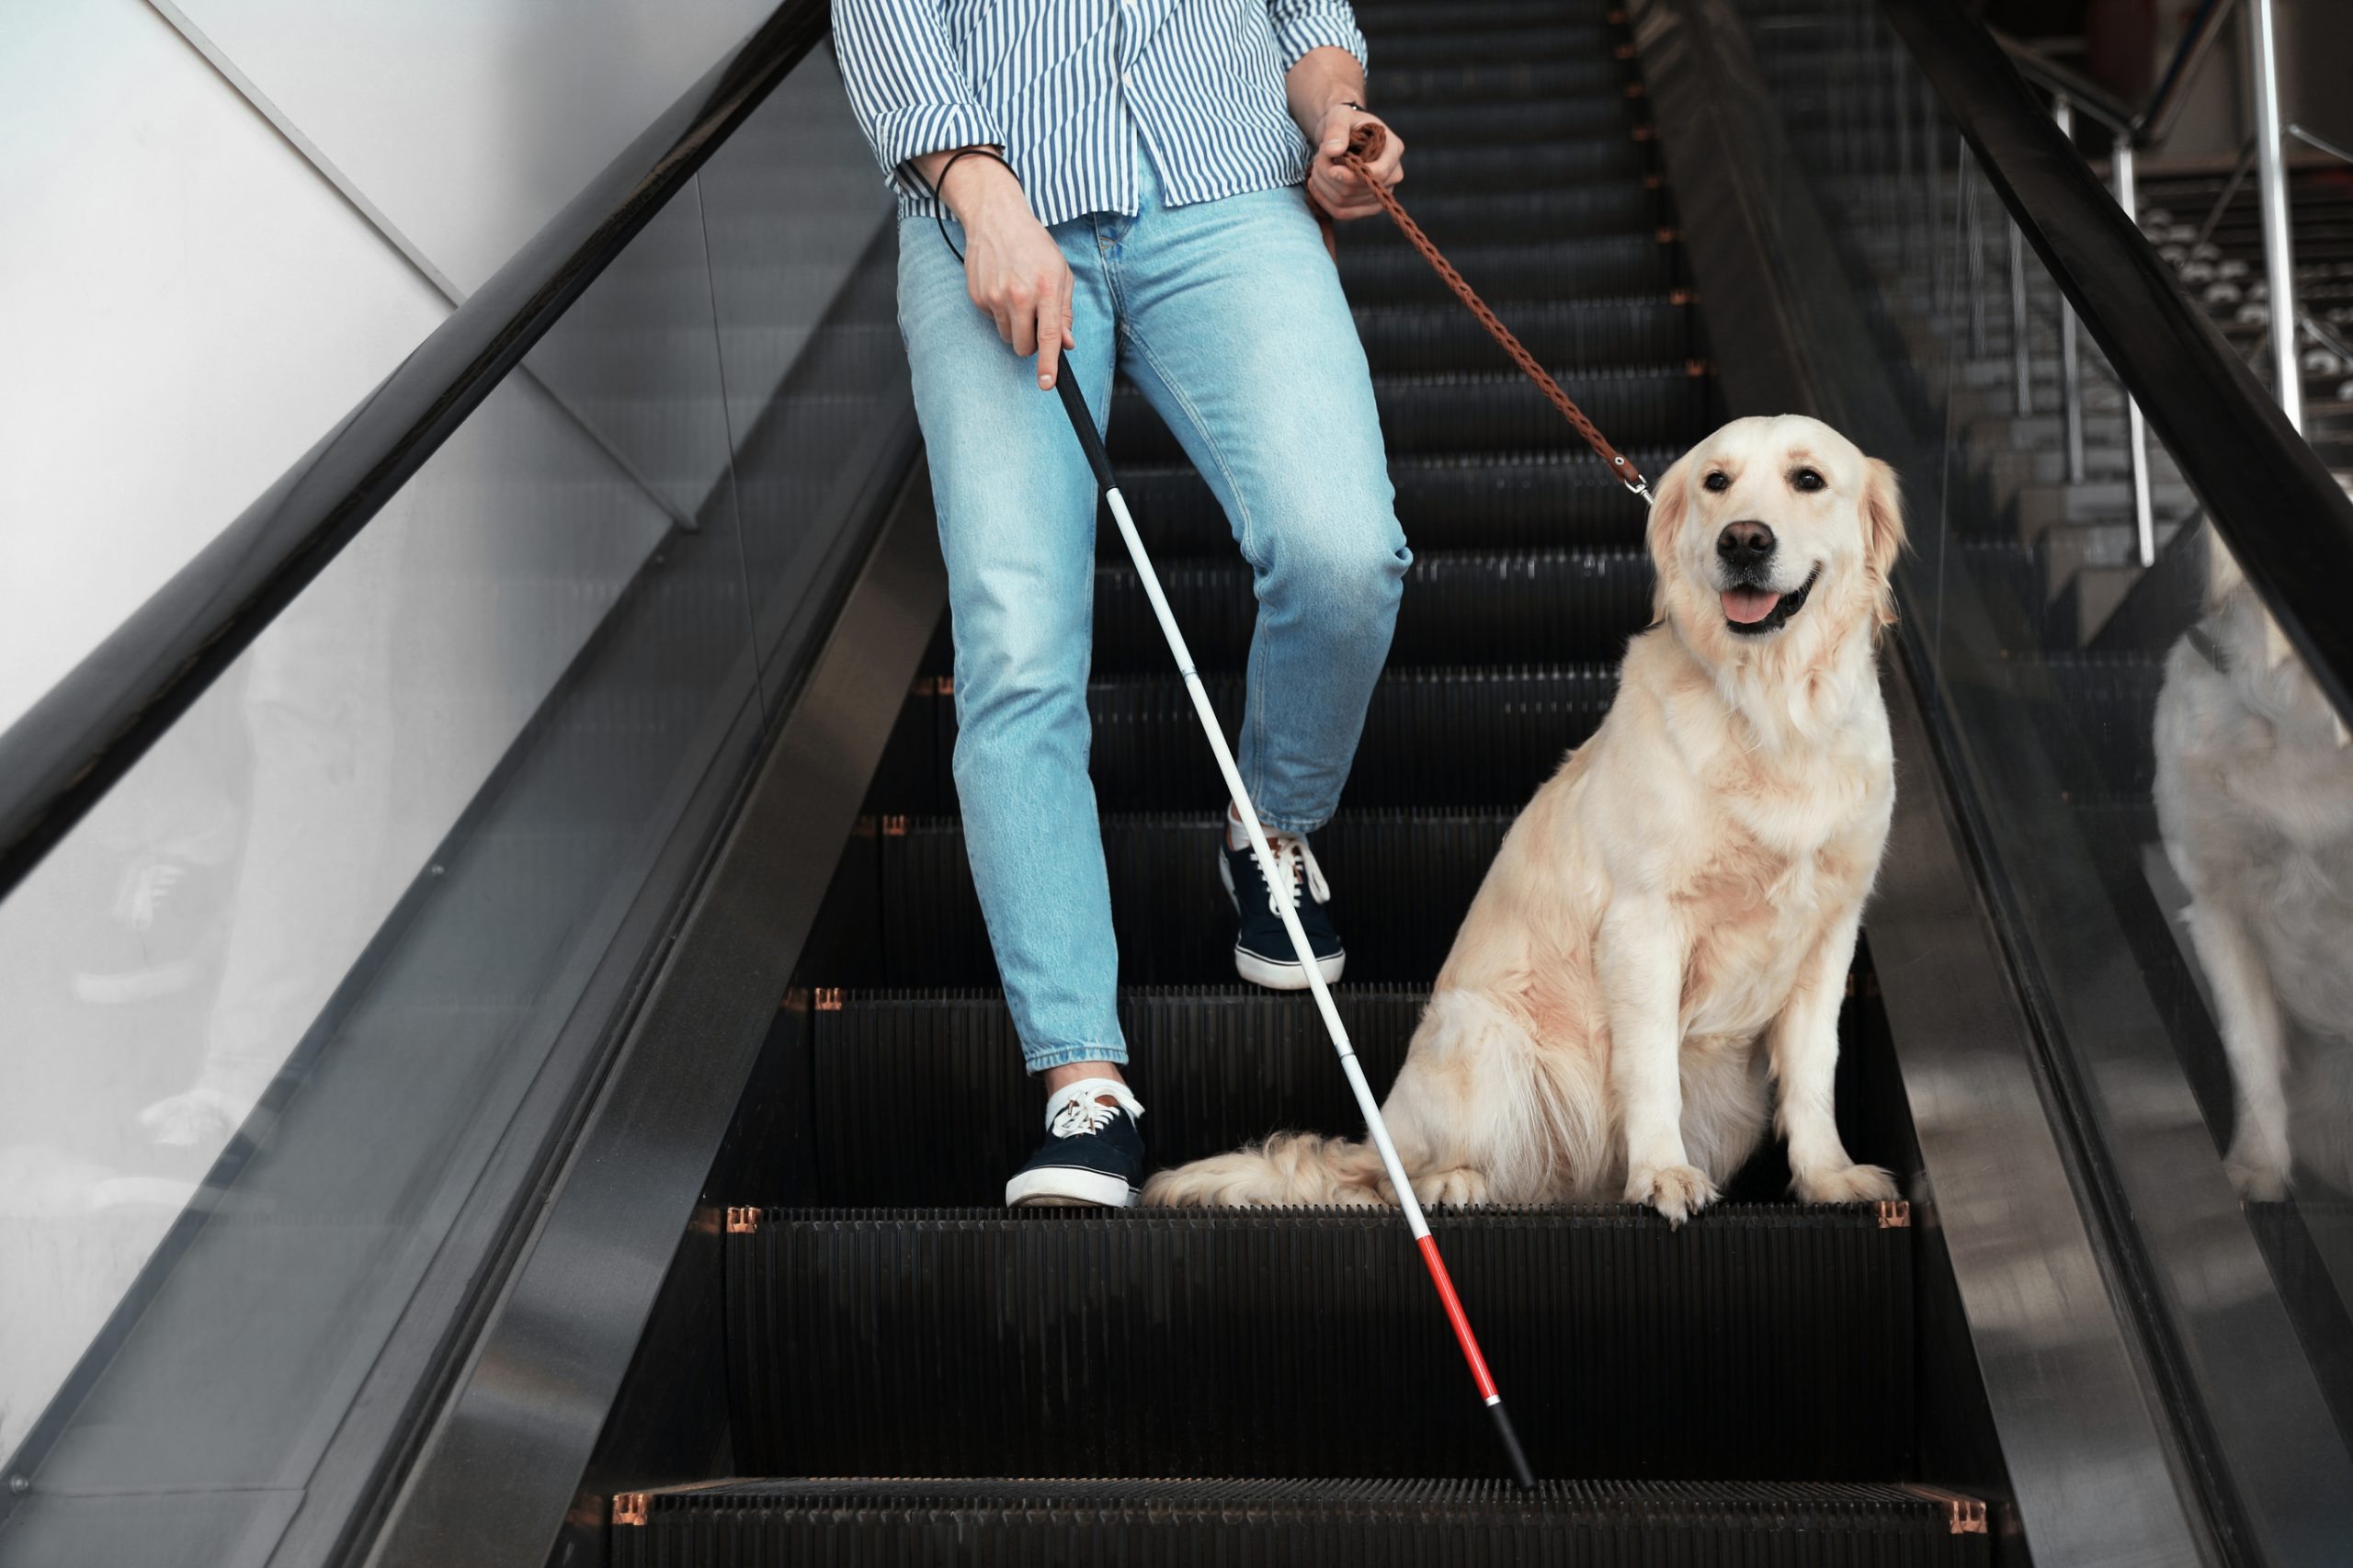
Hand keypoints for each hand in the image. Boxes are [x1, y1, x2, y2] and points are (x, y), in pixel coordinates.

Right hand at [931, 151, 1074, 388]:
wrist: (996, 219)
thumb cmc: (1034, 245)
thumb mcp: (1061, 272)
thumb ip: (1064, 311)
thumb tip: (1066, 343)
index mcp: (1046, 289)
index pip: (1049, 336)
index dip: (1049, 364)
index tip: (1047, 383)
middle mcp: (1019, 295)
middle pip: (1023, 346)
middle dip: (1031, 343)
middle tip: (1035, 320)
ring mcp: (995, 297)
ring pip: (1007, 336)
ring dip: (1015, 326)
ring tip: (1018, 296)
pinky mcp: (978, 297)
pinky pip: (992, 320)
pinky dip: (999, 311)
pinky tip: (1002, 286)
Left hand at [1307, 104, 1403, 220]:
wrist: (1344, 135)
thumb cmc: (1345, 122)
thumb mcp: (1339, 115)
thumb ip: (1336, 128)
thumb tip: (1334, 151)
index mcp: (1393, 149)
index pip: (1379, 173)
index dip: (1353, 176)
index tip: (1331, 169)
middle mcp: (1394, 174)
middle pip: (1358, 190)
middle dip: (1330, 177)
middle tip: (1317, 160)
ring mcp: (1381, 193)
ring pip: (1347, 204)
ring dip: (1324, 188)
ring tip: (1315, 168)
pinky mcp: (1368, 206)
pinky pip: (1344, 213)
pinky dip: (1324, 201)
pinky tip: (1314, 185)